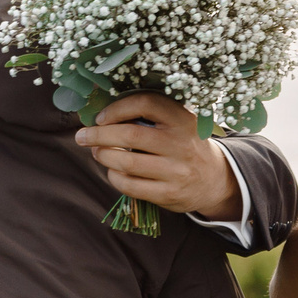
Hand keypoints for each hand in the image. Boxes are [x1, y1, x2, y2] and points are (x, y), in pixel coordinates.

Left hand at [76, 92, 235, 217]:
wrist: (214, 179)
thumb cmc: (185, 144)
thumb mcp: (178, 123)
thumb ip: (150, 116)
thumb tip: (101, 115)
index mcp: (183, 119)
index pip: (146, 103)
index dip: (117, 108)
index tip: (101, 117)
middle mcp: (182, 144)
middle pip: (131, 134)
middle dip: (98, 135)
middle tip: (83, 136)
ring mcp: (177, 171)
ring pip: (127, 162)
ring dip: (103, 156)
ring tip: (97, 152)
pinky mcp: (169, 194)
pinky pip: (130, 186)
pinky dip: (113, 177)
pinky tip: (112, 171)